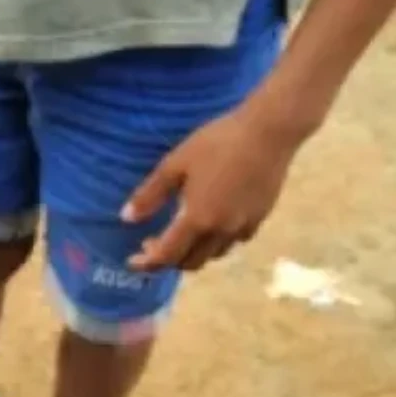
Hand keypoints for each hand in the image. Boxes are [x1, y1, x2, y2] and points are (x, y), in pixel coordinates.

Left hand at [122, 99, 307, 272]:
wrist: (269, 132)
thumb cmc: (217, 143)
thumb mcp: (174, 165)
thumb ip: (149, 195)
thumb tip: (126, 218)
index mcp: (197, 219)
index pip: (166, 256)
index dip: (146, 264)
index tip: (132, 261)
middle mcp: (221, 231)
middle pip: (190, 263)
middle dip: (168, 260)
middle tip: (153, 243)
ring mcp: (243, 226)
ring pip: (214, 254)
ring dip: (194, 252)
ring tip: (182, 234)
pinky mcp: (260, 218)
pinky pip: (235, 241)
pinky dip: (217, 241)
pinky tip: (213, 223)